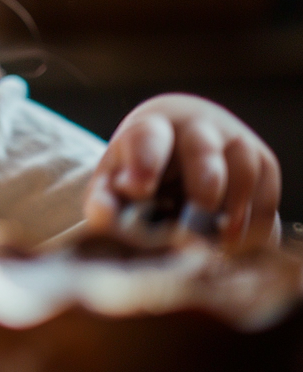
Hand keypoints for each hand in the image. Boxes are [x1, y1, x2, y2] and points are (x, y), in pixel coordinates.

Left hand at [83, 93, 280, 249]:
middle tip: (194, 222)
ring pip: (244, 169)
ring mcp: (233, 140)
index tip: (136, 189)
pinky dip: (256, 223)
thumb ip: (104, 199)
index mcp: (150, 128)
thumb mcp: (114, 180)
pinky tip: (237, 245)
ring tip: (219, 242)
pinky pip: (267, 193)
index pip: (147, 138)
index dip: (144, 163)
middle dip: (202, 183)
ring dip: (234, 210)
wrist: (180, 144)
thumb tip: (104, 216)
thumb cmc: (139, 169)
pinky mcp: (262, 162)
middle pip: (202, 149)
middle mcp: (196, 126)